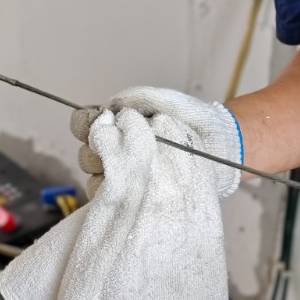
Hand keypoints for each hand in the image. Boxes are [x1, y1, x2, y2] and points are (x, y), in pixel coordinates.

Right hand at [71, 87, 243, 198]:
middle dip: (99, 149)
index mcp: (118, 126)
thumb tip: (107, 108)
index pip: (82, 124)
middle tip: (123, 148)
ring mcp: (122, 175)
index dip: (85, 124)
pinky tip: (132, 188)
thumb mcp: (163, 102)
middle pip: (84, 153)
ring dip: (107, 172)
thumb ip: (134, 99)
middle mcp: (115, 150)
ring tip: (134, 168)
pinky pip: (108, 199)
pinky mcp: (131, 197)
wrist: (217, 149)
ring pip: (93, 177)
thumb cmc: (190, 123)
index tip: (100, 123)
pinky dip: (115, 193)